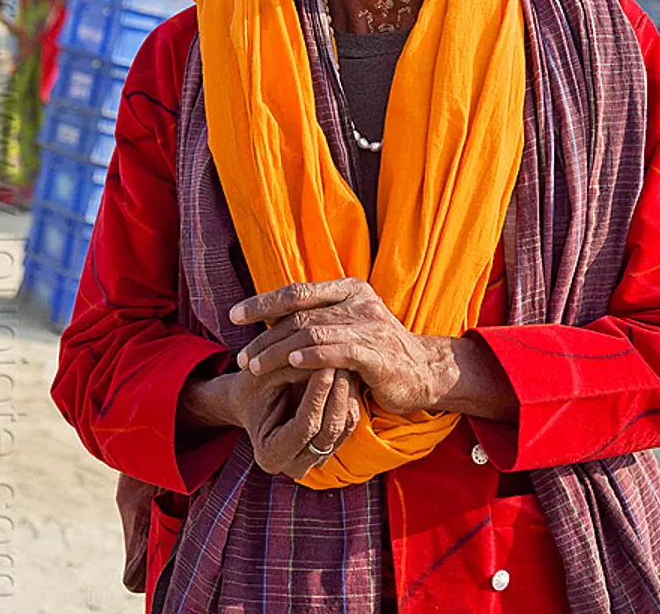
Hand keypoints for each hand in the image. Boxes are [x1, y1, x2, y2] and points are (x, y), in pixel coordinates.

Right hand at [181, 365, 359, 479]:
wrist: (251, 398)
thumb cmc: (252, 385)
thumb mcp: (266, 376)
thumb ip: (295, 371)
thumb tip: (329, 362)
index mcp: (270, 456)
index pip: (304, 427)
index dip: (317, 395)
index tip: (327, 365)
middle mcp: (295, 465)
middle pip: (329, 430)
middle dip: (337, 392)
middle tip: (342, 360)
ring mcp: (316, 458)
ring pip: (344, 425)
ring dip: (347, 392)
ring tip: (346, 361)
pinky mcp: (331, 445)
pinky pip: (349, 421)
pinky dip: (349, 396)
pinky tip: (347, 371)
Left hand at [231, 279, 456, 415]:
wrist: (425, 371)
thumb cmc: (378, 351)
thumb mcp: (349, 326)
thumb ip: (319, 318)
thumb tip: (271, 320)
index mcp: (350, 289)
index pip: (298, 291)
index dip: (263, 302)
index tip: (234, 315)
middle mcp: (359, 302)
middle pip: (300, 315)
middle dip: (265, 335)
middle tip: (241, 356)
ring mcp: (370, 326)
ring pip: (313, 333)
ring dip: (278, 350)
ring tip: (255, 366)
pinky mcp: (378, 354)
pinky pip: (338, 352)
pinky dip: (312, 356)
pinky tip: (291, 364)